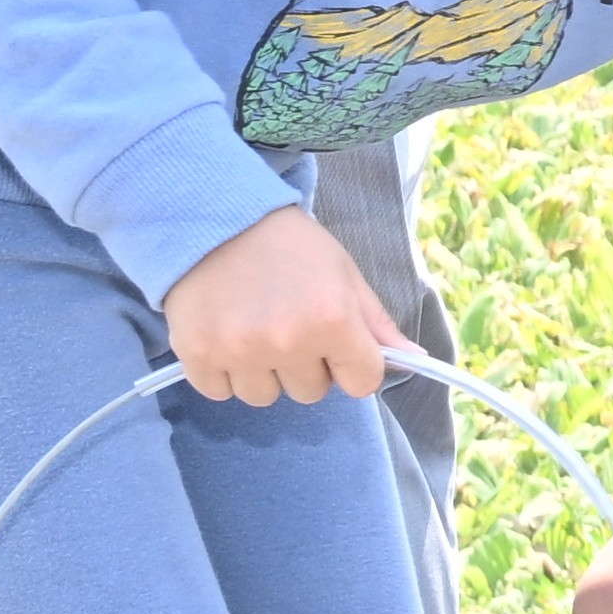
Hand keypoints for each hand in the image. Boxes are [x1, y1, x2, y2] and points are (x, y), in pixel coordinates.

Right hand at [159, 204, 400, 409]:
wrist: (217, 216)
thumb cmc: (289, 245)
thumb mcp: (344, 274)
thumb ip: (377, 323)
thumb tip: (416, 361)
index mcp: (332, 320)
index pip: (362, 383)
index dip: (353, 365)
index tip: (337, 346)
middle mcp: (287, 341)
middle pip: (310, 392)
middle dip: (306, 366)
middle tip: (288, 325)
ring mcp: (239, 351)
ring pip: (263, 397)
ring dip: (263, 373)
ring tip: (254, 329)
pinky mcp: (196, 354)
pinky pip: (220, 392)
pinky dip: (222, 372)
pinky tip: (224, 335)